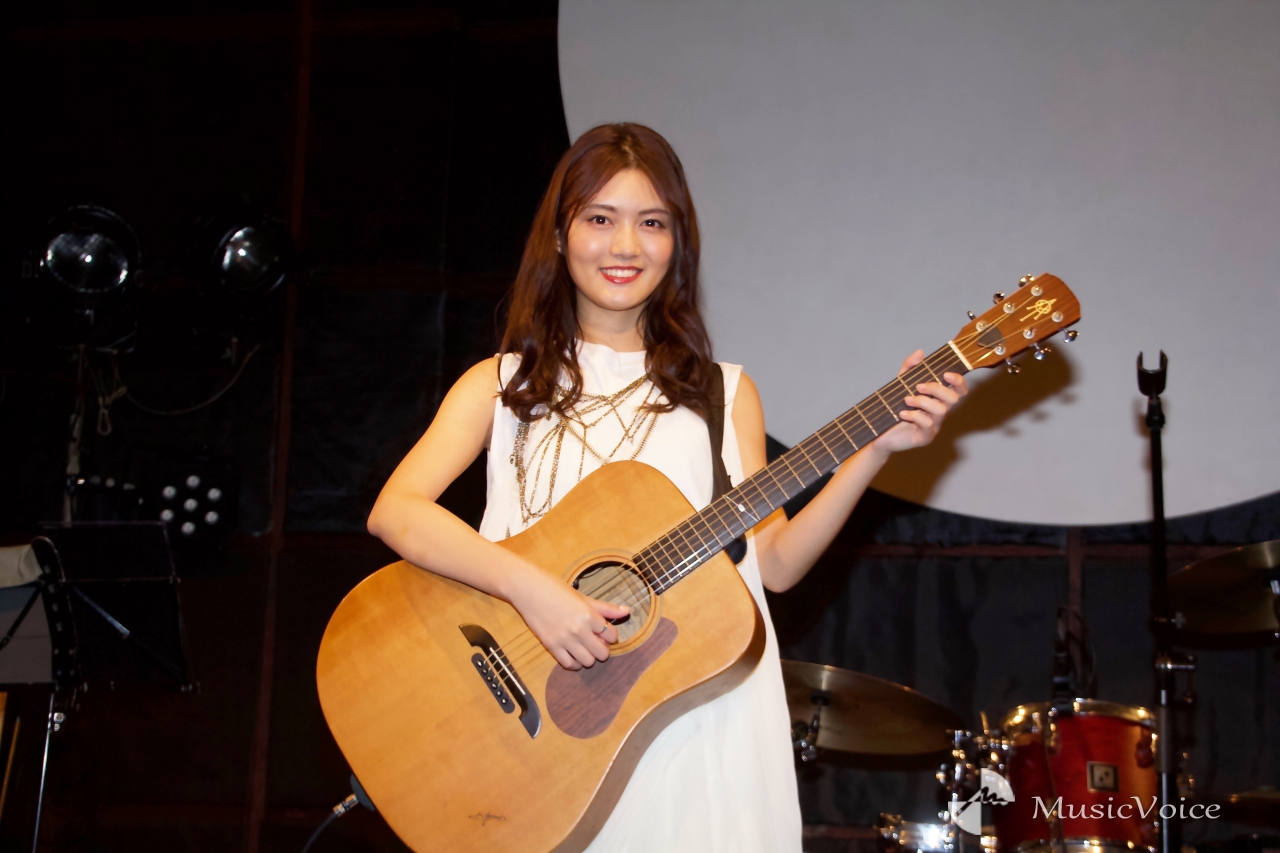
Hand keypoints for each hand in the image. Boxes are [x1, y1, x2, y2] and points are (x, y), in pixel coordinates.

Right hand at [507, 566, 629, 669]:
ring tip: (583, 648)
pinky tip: (572, 654)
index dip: (611, 635)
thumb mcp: (583, 596)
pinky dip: (574, 663)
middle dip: (602, 649)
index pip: (612, 635)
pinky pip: (568, 664)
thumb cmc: (555, 588)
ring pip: (587, 662)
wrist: (528, 589)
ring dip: (589, 657)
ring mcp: (564, 640)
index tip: (603, 631)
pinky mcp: (551, 646)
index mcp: (589, 615)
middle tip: (595, 641)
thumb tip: (628, 610)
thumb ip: (606, 608)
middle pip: (602, 653)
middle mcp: (579, 630)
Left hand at [872, 350, 968, 454]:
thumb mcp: (900, 384)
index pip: (959, 390)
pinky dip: (914, 415)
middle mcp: (939, 412)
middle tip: (918, 387)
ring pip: (940, 411)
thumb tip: (920, 353)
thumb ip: (909, 368)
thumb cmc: (893, 409)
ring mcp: (934, 426)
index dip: (958, 381)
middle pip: (954, 399)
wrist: (880, 433)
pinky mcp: (925, 437)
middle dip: (937, 389)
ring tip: (906, 400)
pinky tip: (902, 413)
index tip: (946, 373)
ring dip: (922, 401)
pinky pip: (928, 424)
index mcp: (938, 399)